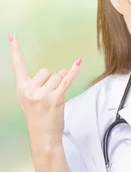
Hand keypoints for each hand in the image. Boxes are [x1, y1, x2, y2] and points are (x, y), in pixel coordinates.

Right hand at [9, 34, 81, 153]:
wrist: (43, 136)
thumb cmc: (39, 117)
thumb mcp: (32, 99)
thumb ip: (42, 84)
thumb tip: (61, 71)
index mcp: (22, 88)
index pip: (18, 65)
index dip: (15, 50)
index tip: (12, 35)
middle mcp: (30, 90)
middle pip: (47, 71)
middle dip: (51, 81)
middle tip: (48, 97)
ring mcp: (42, 94)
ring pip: (58, 76)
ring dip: (61, 85)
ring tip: (55, 100)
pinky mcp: (56, 98)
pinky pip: (67, 80)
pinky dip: (74, 71)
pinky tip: (78, 62)